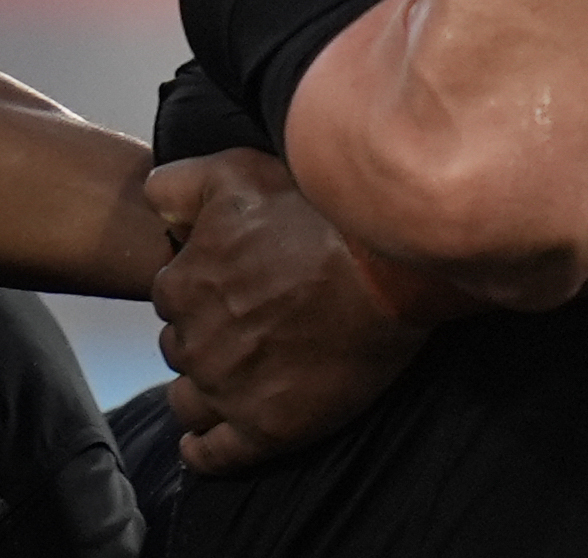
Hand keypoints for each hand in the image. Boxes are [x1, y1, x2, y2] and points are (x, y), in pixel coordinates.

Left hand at [146, 149, 427, 473]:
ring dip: (206, 389)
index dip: (204, 289)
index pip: (173, 296)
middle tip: (255, 324)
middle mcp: (197, 340)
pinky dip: (207, 449)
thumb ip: (182, 184)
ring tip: (242, 376)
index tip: (237, 284)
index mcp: (185, 283)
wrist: (393, 267)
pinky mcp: (265, 427)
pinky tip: (215, 436)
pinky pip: (214, 454)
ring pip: (190, 399)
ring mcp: (228, 388)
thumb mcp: (243, 173)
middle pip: (182, 346)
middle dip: (207, 337)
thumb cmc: (326, 216)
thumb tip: (154, 205)